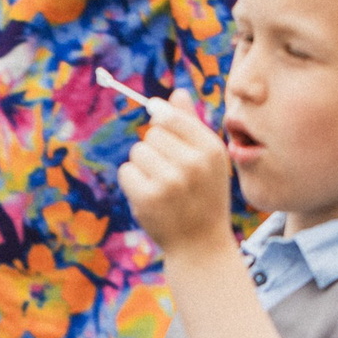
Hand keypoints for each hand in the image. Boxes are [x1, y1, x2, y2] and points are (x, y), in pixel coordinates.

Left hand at [117, 88, 234, 262]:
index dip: (161, 120)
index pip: (171, 117)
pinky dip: (133, 183)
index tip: (160, 126)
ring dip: (143, 166)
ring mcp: (170, 181)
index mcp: (211, 149)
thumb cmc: (204, 196)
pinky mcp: (148, 198)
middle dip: (155, 149)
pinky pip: (126, 171)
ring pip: (138, 151)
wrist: (200, 244)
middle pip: (152, 133)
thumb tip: (176, 92)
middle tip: (170, 173)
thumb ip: (192, 125)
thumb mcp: (209, 160)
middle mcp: (192, 163)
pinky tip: (150, 197)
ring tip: (162, 187)